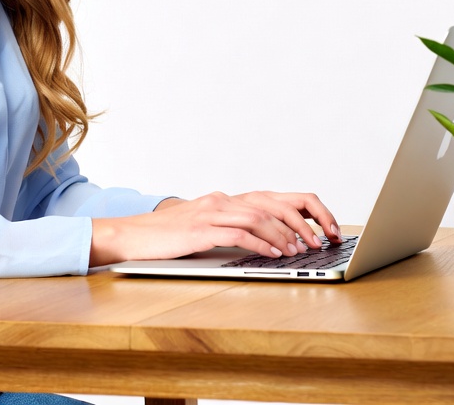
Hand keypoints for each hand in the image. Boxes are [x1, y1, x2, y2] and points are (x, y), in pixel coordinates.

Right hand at [90, 190, 340, 266]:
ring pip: (258, 216)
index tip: (321, 227)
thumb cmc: (167, 237)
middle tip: (320, 240)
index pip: (271, 198)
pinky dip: (259, 243)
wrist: (132, 235)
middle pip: (271, 203)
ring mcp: (210, 213)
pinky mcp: (200, 230)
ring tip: (301, 250)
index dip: (300, 210)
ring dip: (284, 234)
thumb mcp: (203, 228)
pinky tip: (273, 254)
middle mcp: (221, 201)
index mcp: (225, 200)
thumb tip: (265, 242)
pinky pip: (238, 233)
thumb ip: (230, 229)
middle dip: (301, 221)